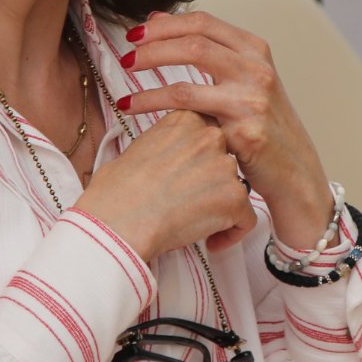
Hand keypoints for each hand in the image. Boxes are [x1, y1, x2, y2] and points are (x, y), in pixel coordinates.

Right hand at [72, 109, 257, 258]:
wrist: (118, 220)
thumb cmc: (116, 192)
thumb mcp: (137, 149)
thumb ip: (164, 146)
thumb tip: (167, 158)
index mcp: (185, 119)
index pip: (207, 134)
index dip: (201, 159)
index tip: (190, 176)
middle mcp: (210, 135)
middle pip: (224, 160)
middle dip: (211, 182)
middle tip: (190, 202)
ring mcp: (225, 166)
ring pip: (235, 188)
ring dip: (220, 206)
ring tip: (194, 224)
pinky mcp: (235, 197)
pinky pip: (245, 218)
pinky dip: (231, 232)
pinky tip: (210, 241)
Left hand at [114, 11, 335, 242]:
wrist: (295, 170)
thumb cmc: (265, 125)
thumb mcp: (246, 80)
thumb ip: (209, 51)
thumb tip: (157, 20)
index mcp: (255, 49)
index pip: (203, 22)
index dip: (164, 24)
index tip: (136, 31)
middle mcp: (256, 69)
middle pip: (193, 43)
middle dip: (152, 47)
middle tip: (126, 56)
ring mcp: (252, 99)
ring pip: (186, 80)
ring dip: (148, 82)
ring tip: (124, 86)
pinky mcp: (243, 130)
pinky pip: (188, 115)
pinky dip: (154, 108)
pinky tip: (133, 110)